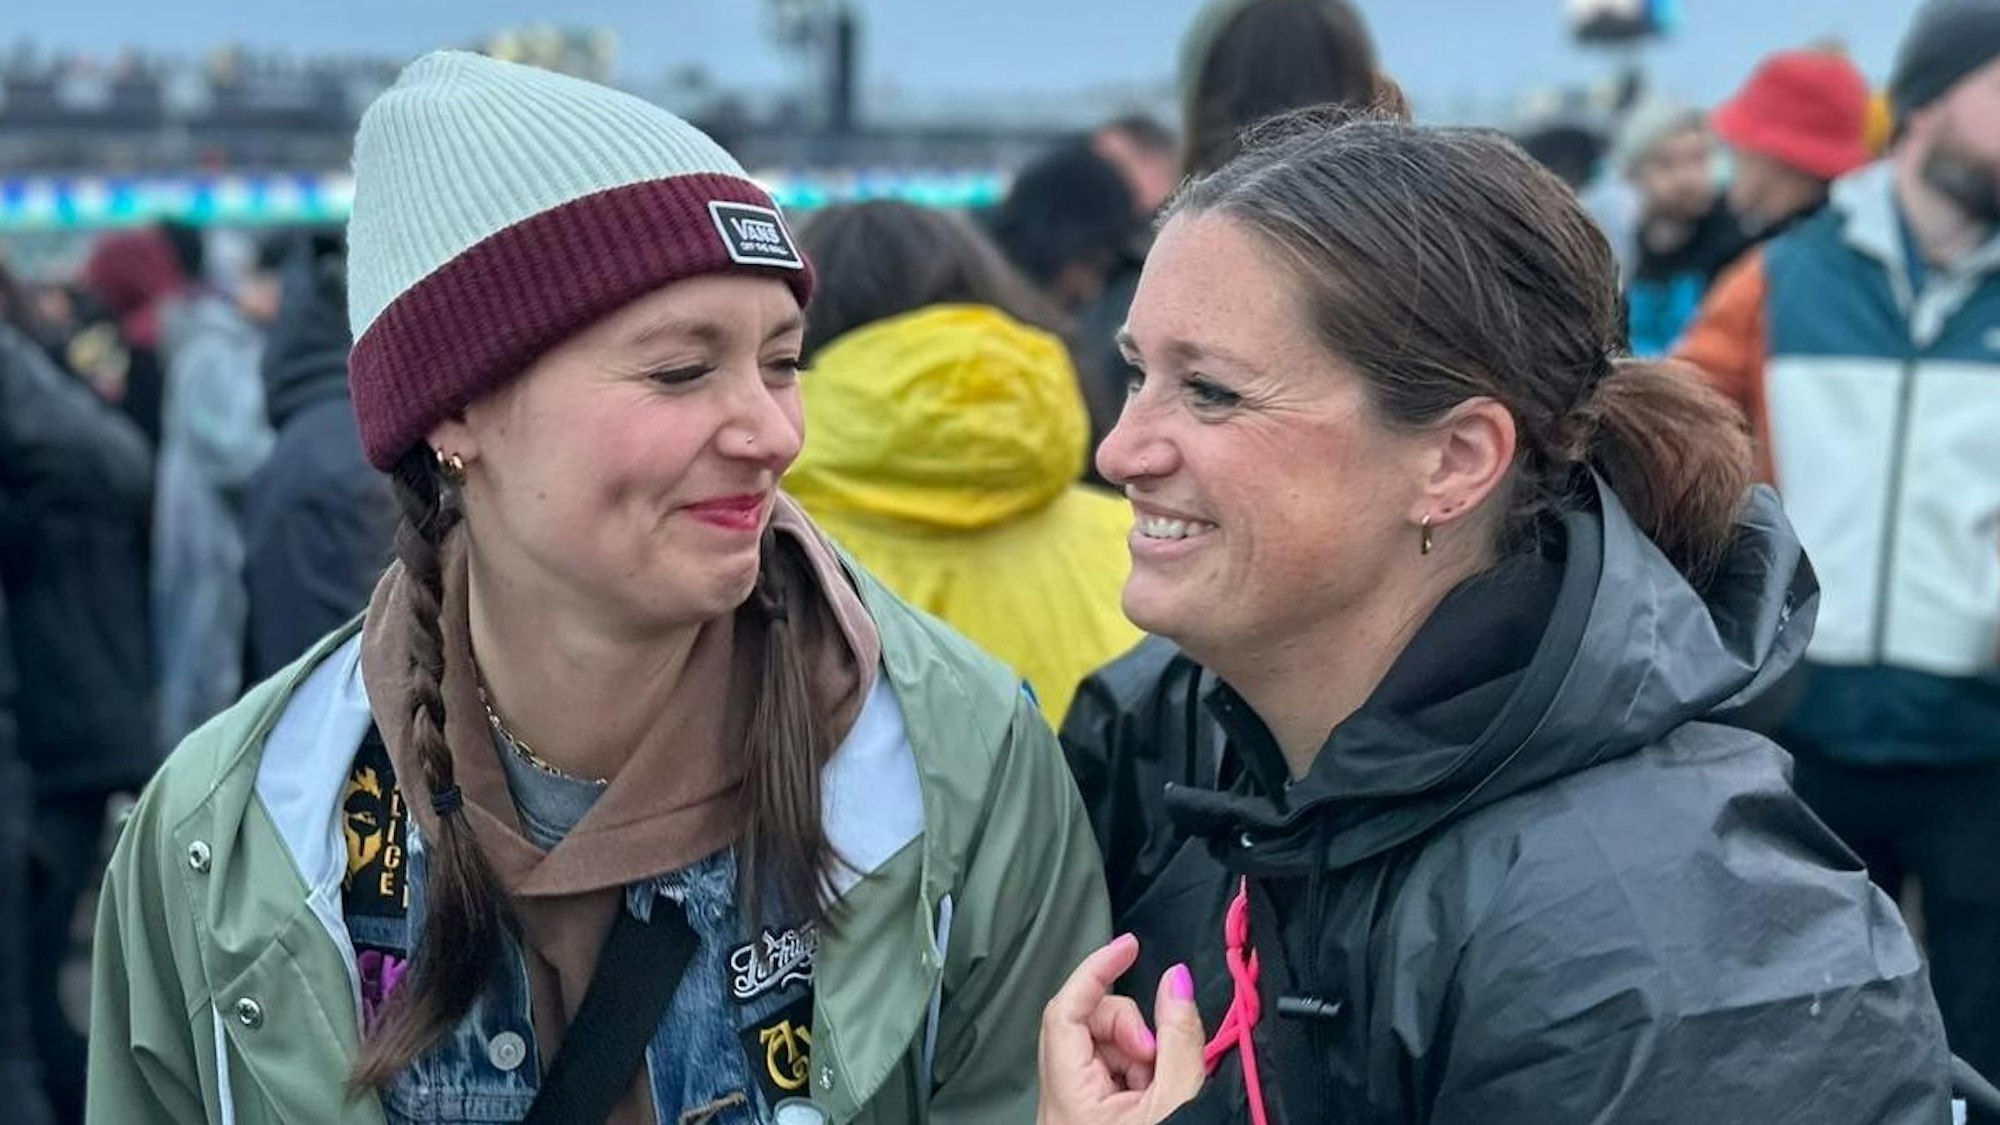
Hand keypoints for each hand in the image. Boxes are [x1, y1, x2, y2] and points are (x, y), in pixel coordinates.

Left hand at [1037, 933, 1205, 1124]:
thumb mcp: (1178, 1099)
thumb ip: (1179, 1038)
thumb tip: (1177, 981)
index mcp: (1069, 1097)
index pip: (1065, 1010)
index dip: (1096, 969)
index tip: (1128, 947)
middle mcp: (1059, 1100)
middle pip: (1084, 1023)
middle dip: (1129, 1027)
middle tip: (1157, 1054)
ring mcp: (1070, 1105)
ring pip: (1099, 1044)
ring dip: (1137, 1053)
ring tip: (1159, 1085)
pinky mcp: (1084, 1111)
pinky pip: (1105, 1068)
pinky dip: (1135, 1070)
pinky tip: (1152, 1095)